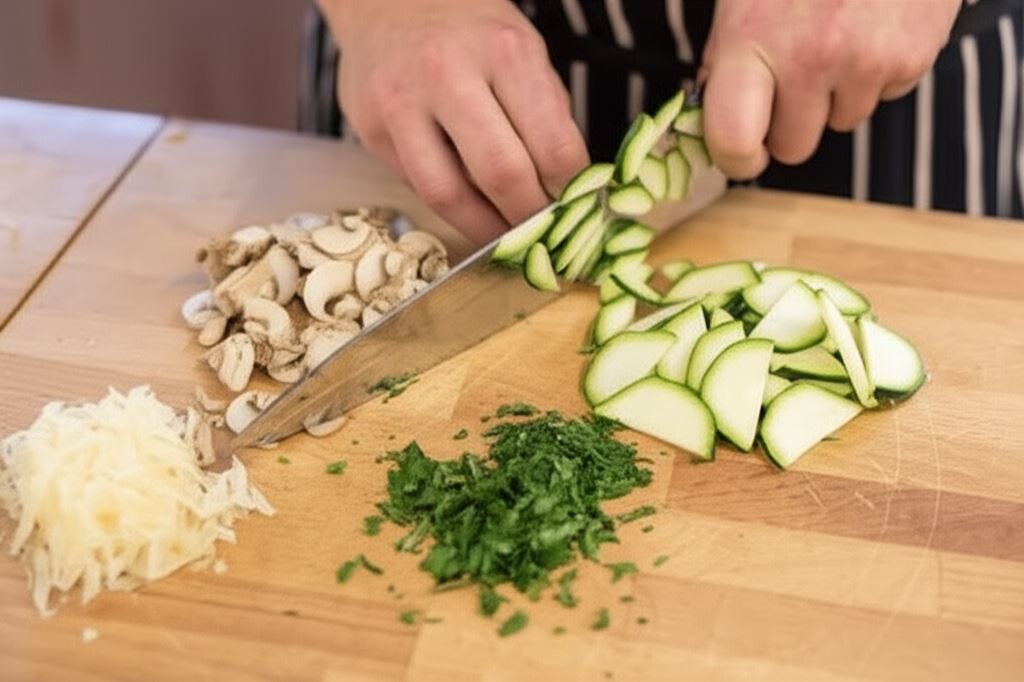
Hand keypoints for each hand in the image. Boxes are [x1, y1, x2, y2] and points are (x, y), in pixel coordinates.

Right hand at [319, 0, 589, 242]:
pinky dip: (452, 209)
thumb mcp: (524, 52)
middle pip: (500, 173)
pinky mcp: (370, 131)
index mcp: (503, 50)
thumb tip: (567, 191)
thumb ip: (545, 116)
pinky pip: (418, 187)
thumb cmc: (470, 32)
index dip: (570, 190)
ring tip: (508, 239)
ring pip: (448, 194)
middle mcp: (447, 73)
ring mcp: (400, 103)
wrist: (386, 1)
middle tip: (545, 234)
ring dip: (486, 229)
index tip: (579, 209)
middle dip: (530, 218)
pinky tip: (473, 213)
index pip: (552, 145)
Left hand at [701, 0, 960, 178]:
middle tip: (791, 81)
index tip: (741, 153)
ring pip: (842, 123)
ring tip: (837, 37)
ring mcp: (866, 62)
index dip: (735, 158)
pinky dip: (877, 73)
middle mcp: (809, 59)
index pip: (732, 140)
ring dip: (836, 95)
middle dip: (789, 124)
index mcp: (751, 41)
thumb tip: (714, 117)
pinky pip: (885, 96)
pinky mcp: (912, 58)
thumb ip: (728, 57)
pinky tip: (871, 28)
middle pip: (793, 147)